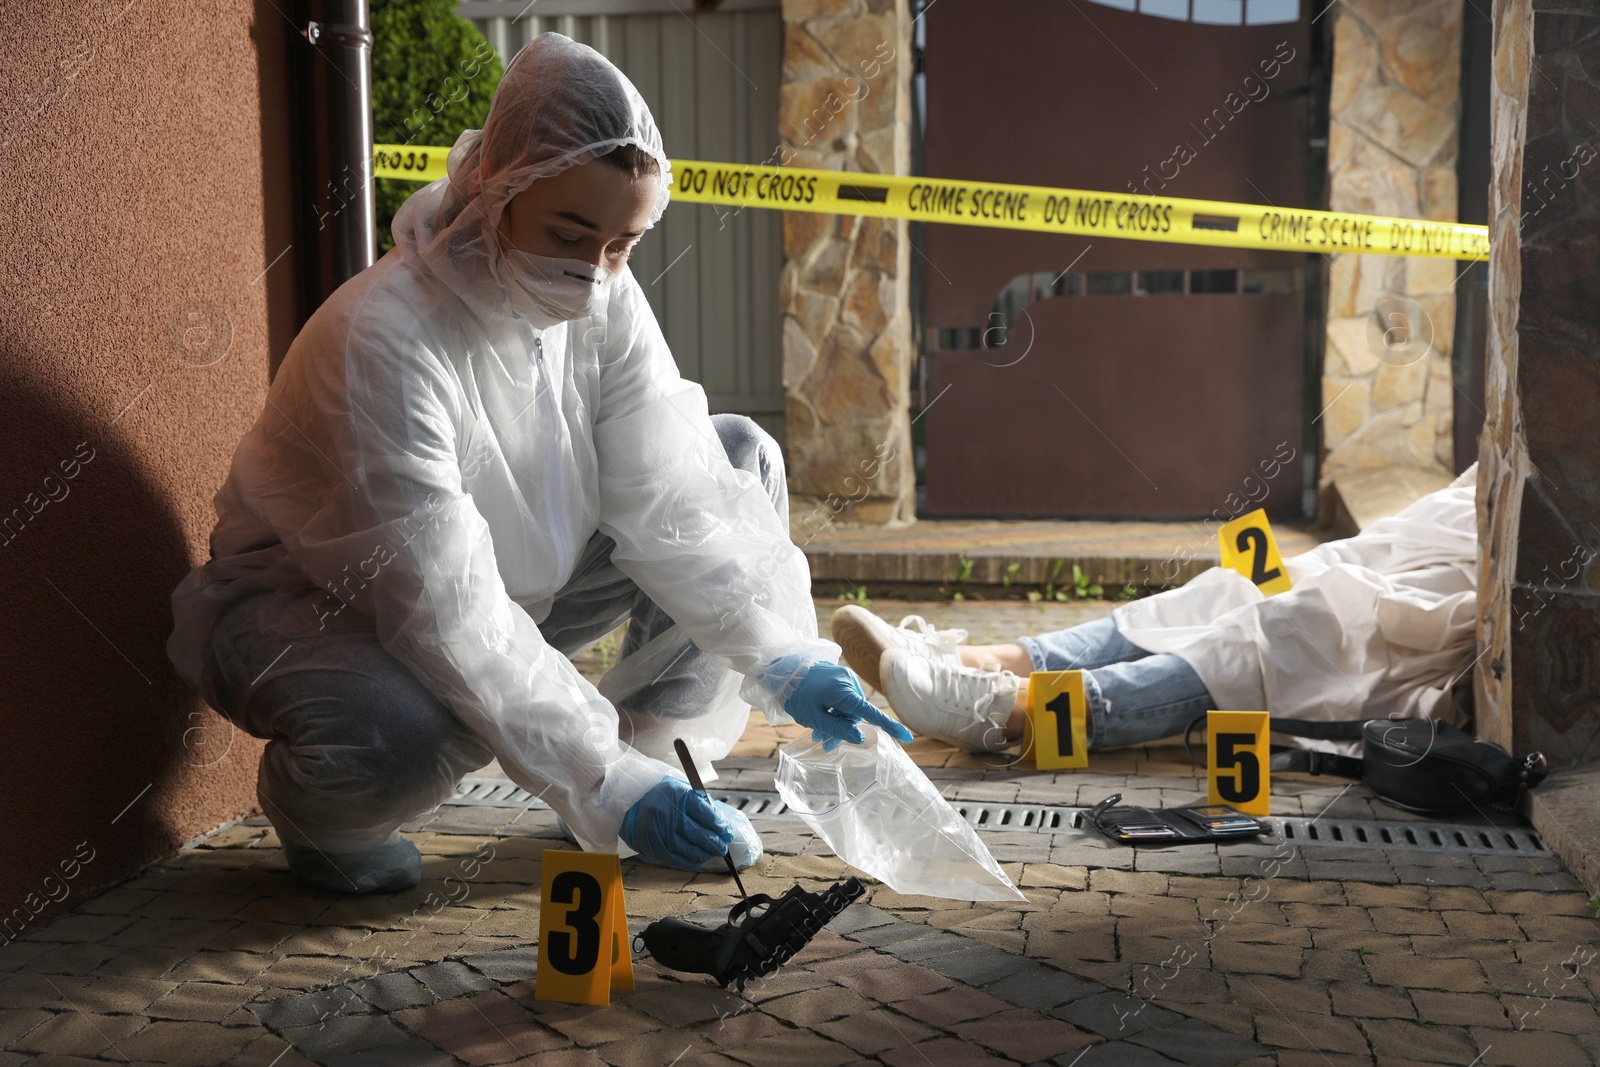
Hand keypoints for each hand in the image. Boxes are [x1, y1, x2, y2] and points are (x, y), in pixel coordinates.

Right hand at [619, 775, 734, 868]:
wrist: (630, 800)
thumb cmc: (661, 795)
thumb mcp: (681, 790)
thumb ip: (699, 804)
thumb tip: (720, 824)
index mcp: (680, 796)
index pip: (708, 815)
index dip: (721, 827)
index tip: (727, 833)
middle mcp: (670, 814)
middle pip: (700, 835)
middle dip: (716, 843)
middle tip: (723, 846)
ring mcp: (661, 832)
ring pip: (690, 850)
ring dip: (705, 853)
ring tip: (712, 852)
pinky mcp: (654, 846)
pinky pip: (677, 859)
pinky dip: (690, 861)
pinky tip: (698, 859)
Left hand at [783, 661, 913, 750]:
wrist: (781, 669)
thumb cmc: (795, 694)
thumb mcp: (813, 718)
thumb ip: (837, 729)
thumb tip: (862, 737)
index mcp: (843, 692)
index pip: (871, 713)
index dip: (889, 726)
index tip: (906, 737)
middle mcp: (848, 682)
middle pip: (856, 715)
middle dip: (843, 729)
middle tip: (822, 742)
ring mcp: (844, 678)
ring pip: (849, 709)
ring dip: (836, 721)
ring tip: (816, 732)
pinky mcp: (840, 677)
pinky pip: (844, 699)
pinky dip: (835, 710)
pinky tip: (820, 717)